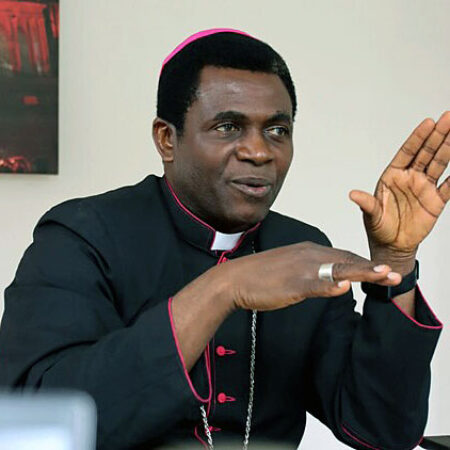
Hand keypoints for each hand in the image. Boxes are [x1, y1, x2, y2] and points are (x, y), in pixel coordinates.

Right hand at [221, 241, 399, 310]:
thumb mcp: (291, 274)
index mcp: (308, 252)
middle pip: (346, 259)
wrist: (233, 279)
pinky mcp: (292, 282)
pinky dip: (331, 285)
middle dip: (372, 268)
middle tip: (394, 275)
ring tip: (384, 275)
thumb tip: (336, 284)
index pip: (342, 256)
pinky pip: (315, 283)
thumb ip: (314, 277)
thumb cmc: (259, 277)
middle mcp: (308, 255)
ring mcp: (300, 268)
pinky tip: (345, 287)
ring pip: (338, 268)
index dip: (363, 264)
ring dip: (363, 272)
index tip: (380, 272)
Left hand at [349, 111, 449, 257]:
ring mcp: (424, 188)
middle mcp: (410, 178)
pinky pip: (449, 187)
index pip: (407, 152)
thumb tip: (352, 195)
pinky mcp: (435, 201)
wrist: (391, 246)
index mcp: (393, 176)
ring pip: (439, 164)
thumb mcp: (371, 215)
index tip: (428, 122)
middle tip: (448, 118)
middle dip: (437, 135)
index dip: (417, 137)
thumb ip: (367, 204)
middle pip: (426, 152)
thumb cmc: (378, 227)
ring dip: (448, 148)